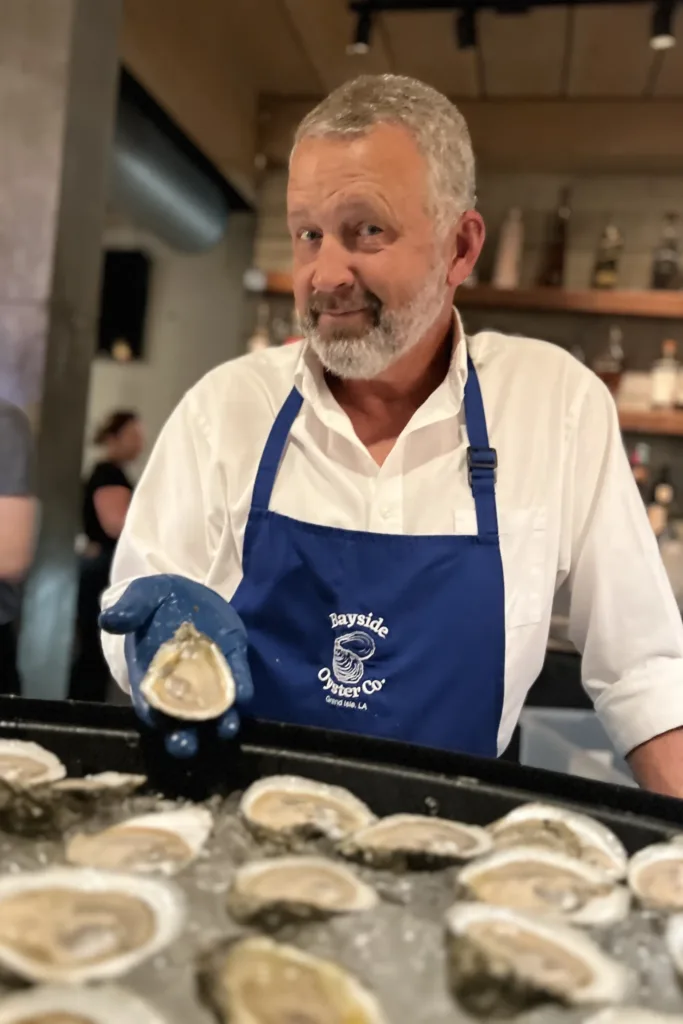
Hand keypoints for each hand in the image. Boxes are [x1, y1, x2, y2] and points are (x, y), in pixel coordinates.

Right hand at [99, 574, 252, 758]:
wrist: (191, 593)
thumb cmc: (158, 602)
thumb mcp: (143, 596)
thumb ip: (131, 608)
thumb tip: (107, 619)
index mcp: (150, 675)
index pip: (149, 703)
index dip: (151, 714)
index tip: (156, 720)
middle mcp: (180, 686)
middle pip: (179, 721)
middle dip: (182, 736)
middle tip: (186, 746)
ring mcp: (208, 679)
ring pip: (213, 711)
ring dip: (219, 722)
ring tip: (226, 728)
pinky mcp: (232, 665)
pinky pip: (237, 683)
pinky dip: (241, 691)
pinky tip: (244, 695)